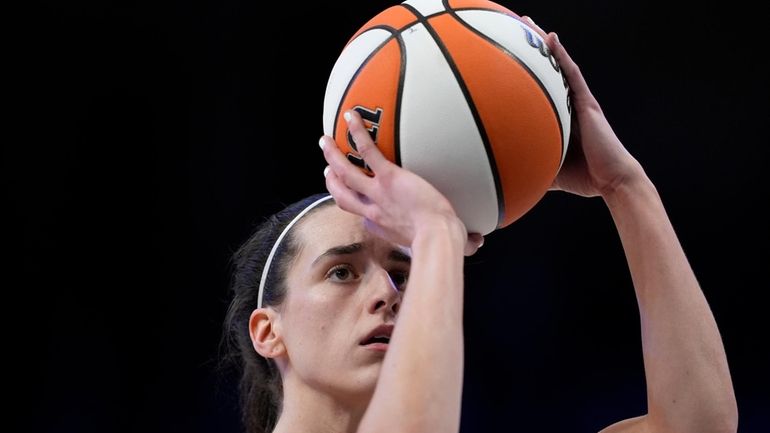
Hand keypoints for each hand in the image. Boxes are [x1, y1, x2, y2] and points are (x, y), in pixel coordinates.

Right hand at [320, 111, 483, 255]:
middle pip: (343, 196)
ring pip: (345, 173)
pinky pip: (367, 152)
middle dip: (332, 182)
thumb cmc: (444, 242)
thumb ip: (463, 241)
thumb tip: (480, 242)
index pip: (364, 217)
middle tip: (327, 168)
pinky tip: (352, 117)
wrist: (437, 236)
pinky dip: (357, 133)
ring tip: (324, 141)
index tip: (355, 199)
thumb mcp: (447, 242)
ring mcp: (377, 193)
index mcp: (384, 226)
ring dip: (333, 156)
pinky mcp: (388, 177)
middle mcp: (374, 210)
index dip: (356, 208)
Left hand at [522, 16, 646, 197]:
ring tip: (527, 23)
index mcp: (560, 117)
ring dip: (544, 44)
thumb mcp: (549, 168)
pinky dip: (561, 56)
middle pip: (547, 70)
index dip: (526, 73)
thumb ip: (531, 164)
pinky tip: (550, 39)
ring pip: (559, 66)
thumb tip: (506, 174)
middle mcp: (569, 105)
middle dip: (531, 50)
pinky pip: (572, 74)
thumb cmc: (584, 177)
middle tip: (512, 30)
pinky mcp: (587, 102)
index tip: (506, 60)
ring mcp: (579, 102)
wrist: (611, 181)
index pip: (540, 89)